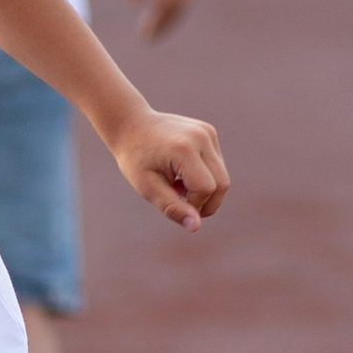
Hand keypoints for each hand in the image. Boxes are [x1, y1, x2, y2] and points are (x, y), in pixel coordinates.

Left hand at [113, 105, 228, 229]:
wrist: (130, 125)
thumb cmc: (135, 158)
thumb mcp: (147, 187)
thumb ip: (172, 207)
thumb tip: (196, 227)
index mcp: (184, 149)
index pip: (206, 189)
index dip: (194, 204)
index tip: (173, 202)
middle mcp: (201, 137)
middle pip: (222, 183)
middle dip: (206, 202)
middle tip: (182, 204)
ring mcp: (207, 132)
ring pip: (222, 176)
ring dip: (205, 190)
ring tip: (177, 186)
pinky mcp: (209, 132)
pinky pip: (217, 164)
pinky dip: (205, 176)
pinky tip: (182, 174)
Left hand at [115, 0, 195, 36]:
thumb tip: (136, 1)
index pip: (163, 6)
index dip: (155, 24)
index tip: (143, 38)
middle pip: (177, 7)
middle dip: (164, 25)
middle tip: (148, 38)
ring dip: (172, 15)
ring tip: (156, 27)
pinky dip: (176, 1)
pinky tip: (164, 8)